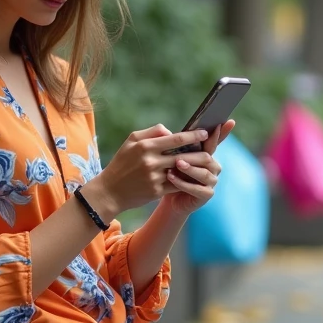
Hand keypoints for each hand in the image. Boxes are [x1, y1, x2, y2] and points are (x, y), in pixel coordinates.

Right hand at [85, 124, 209, 217]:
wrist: (109, 191)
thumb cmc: (121, 163)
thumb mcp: (131, 141)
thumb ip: (152, 132)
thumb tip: (171, 131)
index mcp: (146, 146)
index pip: (176, 138)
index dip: (193, 136)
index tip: (205, 134)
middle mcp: (151, 161)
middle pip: (184, 155)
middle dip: (201, 152)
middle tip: (212, 150)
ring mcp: (154, 177)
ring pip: (183, 170)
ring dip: (197, 167)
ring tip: (207, 163)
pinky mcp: (156, 191)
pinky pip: (177, 184)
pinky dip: (187, 180)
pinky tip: (195, 177)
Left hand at [161, 120, 234, 216]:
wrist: (169, 199)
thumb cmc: (172, 175)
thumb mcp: (174, 158)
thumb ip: (178, 146)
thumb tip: (173, 132)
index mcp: (207, 155)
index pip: (215, 141)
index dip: (223, 132)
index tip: (229, 121)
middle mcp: (214, 167)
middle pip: (207, 158)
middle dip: (192, 156)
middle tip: (178, 155)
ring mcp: (212, 181)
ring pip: (203, 173)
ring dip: (189, 169)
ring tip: (176, 164)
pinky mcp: (207, 195)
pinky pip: (197, 188)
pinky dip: (183, 183)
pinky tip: (171, 178)